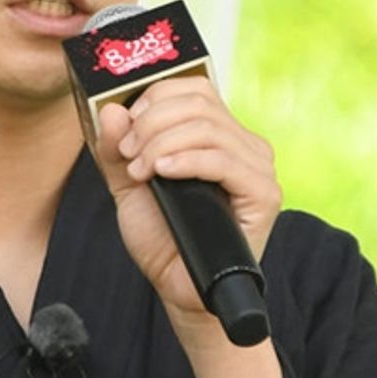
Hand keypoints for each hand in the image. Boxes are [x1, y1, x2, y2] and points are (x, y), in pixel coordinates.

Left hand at [91, 76, 281, 322]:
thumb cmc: (162, 236)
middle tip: (129, 153)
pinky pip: (224, 160)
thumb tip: (112, 109)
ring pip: (208, 128)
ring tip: (140, 171)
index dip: (154, 98)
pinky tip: (162, 173)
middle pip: (199, 103)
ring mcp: (259, 168)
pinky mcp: (264, 194)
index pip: (195, 89)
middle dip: (152, 122)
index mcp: (221, 135)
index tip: (125, 129)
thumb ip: (116, 148)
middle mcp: (245, 144)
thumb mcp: (129, 184)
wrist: (179, 287)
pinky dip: (187, 160)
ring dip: (162, 143)